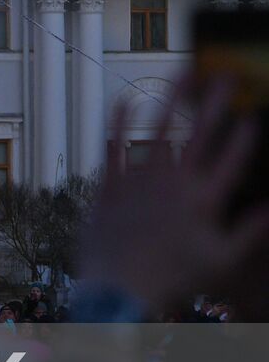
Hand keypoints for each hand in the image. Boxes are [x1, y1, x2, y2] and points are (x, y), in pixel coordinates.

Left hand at [80, 76, 268, 309]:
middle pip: (201, 135)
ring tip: (182, 73)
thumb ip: (251, 232)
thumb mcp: (222, 260)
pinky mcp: (109, 184)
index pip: (232, 159)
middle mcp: (174, 184)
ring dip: (171, 99)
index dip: (244, 135)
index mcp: (205, 202)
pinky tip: (126, 98)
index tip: (252, 114)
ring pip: (158, 130)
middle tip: (226, 76)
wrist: (119, 288)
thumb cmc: (174, 278)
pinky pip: (113, 147)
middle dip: (216, 103)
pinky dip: (119, 122)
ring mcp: (140, 181)